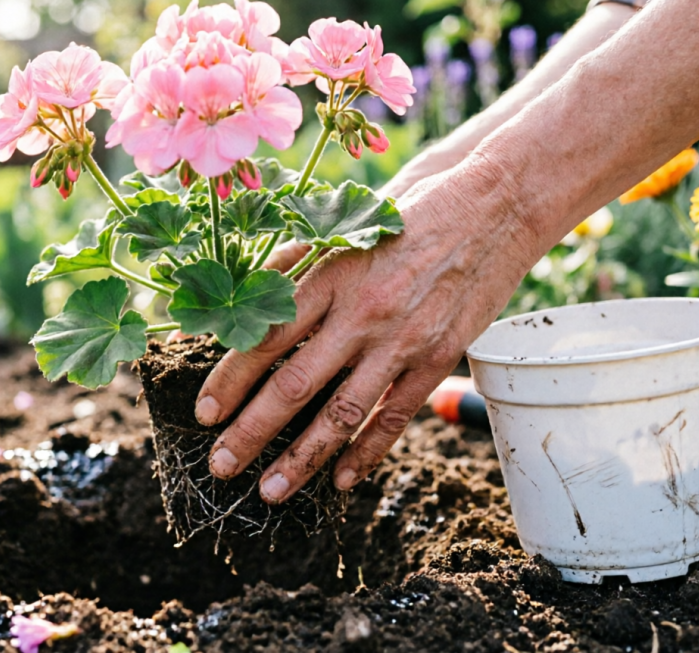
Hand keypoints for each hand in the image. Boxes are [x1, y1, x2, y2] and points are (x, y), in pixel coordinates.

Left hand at [194, 167, 538, 502]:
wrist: (494, 206)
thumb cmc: (407, 213)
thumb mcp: (342, 227)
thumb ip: (290, 265)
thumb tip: (236, 297)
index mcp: (329, 275)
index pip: (265, 338)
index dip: (229, 380)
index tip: (203, 413)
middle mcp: (361, 313)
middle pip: (293, 386)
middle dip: (250, 433)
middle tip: (220, 465)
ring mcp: (401, 340)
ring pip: (341, 413)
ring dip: (301, 459)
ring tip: (270, 492)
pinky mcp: (438, 358)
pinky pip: (394, 417)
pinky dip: (365, 453)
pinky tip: (340, 480)